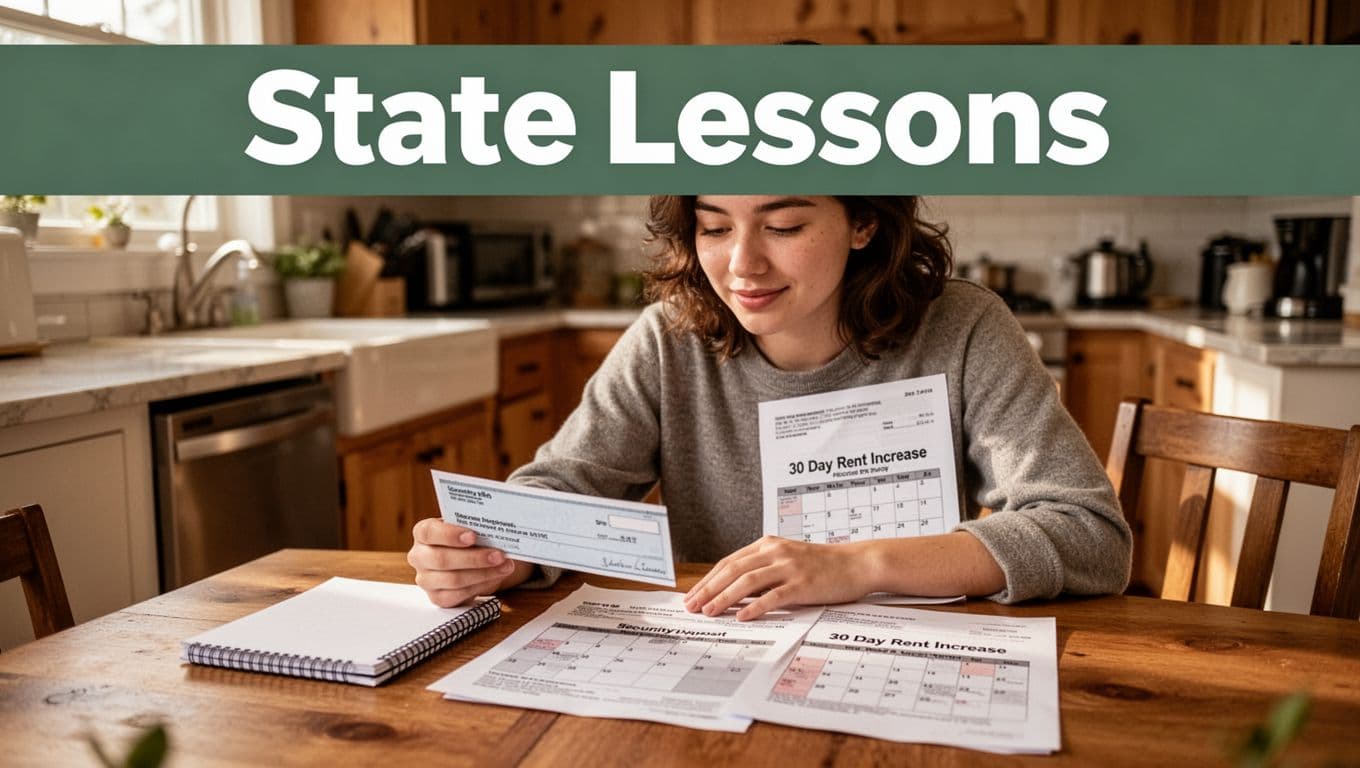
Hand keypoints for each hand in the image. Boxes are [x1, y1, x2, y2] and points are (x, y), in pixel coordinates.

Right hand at [408, 518, 525, 606]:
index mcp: (423, 533)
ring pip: (453, 579)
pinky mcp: (437, 597)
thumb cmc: (467, 539)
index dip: (450, 535)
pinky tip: (496, 577)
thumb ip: (474, 527)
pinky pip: (458, 595)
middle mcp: (419, 556)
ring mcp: (426, 579)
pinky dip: (481, 586)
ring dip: (483, 573)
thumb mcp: (468, 528)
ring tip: (504, 566)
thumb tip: (495, 531)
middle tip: (498, 555)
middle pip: (441, 559)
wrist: (469, 560)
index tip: (473, 536)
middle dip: (474, 558)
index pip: (429, 532)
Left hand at [683, 536, 878, 621]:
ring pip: (747, 581)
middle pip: (733, 570)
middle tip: (692, 606)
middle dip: (708, 589)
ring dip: (724, 597)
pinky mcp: (803, 583)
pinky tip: (742, 616)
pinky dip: (755, 606)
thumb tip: (734, 592)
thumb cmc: (823, 565)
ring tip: (709, 612)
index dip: (708, 579)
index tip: (693, 595)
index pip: (729, 562)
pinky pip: (774, 596)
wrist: (857, 563)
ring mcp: (789, 566)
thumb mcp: (788, 560)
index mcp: (768, 545)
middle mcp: (775, 552)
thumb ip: (763, 571)